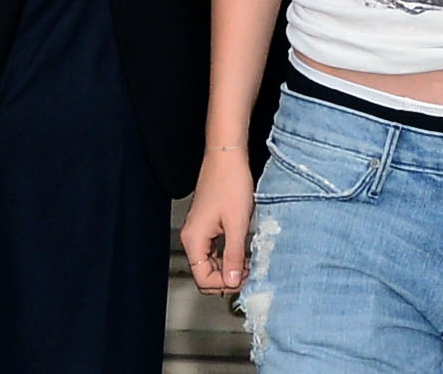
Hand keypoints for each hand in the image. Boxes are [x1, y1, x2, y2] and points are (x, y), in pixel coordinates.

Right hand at [180, 144, 255, 293]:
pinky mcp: (207, 225)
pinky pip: (214, 250)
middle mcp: (192, 236)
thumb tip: (233, 282)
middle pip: (205, 273)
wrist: (227, 157)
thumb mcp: (237, 224)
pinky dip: (228, 255)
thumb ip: (234, 256)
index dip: (224, 284)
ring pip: (211, 263)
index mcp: (194, 238)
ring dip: (230, 267)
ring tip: (249, 261)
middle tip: (250, 272)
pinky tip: (243, 251)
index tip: (245, 279)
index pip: (203, 279)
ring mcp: (199, 231)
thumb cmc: (230, 183)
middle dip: (227, 277)